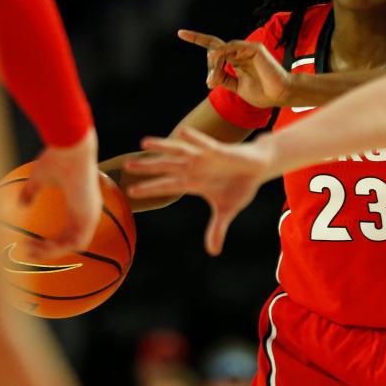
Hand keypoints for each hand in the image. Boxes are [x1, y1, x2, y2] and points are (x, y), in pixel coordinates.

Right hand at [19, 127, 100, 256]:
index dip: (50, 242)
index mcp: (79, 204)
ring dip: (51, 252)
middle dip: (48, 251)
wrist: (71, 148)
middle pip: (70, 242)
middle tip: (26, 253)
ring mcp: (91, 214)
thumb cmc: (57, 158)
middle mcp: (88, 212)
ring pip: (74, 246)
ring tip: (30, 251)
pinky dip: (59, 249)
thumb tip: (20, 205)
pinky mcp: (89, 215)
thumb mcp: (39, 178)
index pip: (68, 232)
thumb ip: (31, 192)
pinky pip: (77, 242)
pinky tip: (41, 247)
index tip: (28, 244)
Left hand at [123, 127, 270, 254]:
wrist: (258, 167)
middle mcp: (194, 168)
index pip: (167, 186)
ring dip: (162, 147)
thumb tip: (213, 252)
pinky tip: (182, 133)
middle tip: (126, 166)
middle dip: (147, 167)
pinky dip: (194, 139)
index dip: (149, 189)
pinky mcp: (219, 150)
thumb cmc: (240, 186)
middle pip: (166, 167)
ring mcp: (204, 157)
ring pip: (179, 151)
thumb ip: (217, 229)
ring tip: (145, 142)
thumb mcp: (227, 210)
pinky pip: (205, 144)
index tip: (131, 192)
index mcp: (193, 183)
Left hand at [178, 29, 291, 106]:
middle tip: (211, 82)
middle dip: (209, 66)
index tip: (181, 33)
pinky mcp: (254, 49)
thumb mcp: (236, 88)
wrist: (279, 96)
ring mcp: (247, 48)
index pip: (214, 46)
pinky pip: (231, 48)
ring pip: (221, 50)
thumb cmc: (262, 93)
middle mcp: (240, 52)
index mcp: (236, 60)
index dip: (198, 39)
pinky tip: (218, 64)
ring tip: (215, 80)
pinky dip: (222, 56)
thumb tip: (210, 75)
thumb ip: (223, 79)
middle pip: (214, 50)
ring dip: (215, 66)